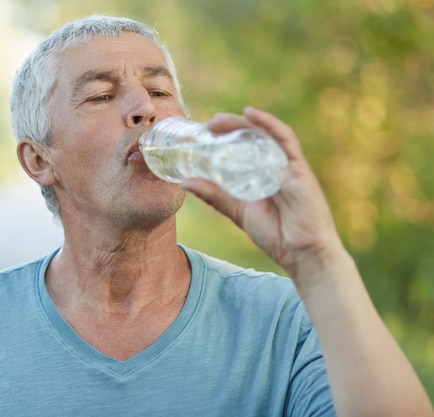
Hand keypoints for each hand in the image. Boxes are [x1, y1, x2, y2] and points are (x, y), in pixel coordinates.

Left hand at [181, 107, 343, 280]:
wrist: (302, 254)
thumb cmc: (276, 233)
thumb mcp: (237, 210)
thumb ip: (214, 196)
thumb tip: (184, 182)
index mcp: (263, 171)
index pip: (245, 145)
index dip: (225, 134)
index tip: (201, 132)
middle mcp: (276, 164)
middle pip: (254, 136)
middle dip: (231, 126)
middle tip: (208, 125)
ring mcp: (289, 165)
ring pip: (266, 134)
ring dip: (243, 123)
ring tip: (218, 121)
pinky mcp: (299, 170)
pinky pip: (286, 141)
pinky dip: (269, 125)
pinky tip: (251, 114)